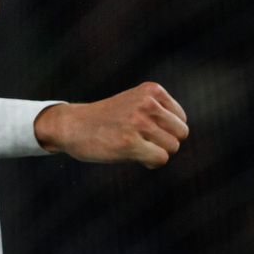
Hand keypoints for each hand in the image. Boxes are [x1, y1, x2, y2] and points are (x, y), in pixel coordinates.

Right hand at [33, 82, 188, 168]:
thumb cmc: (106, 119)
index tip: (146, 131)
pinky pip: (160, 159)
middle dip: (166, 142)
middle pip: (181, 134)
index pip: (181, 119)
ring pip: (172, 148)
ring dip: (156, 152)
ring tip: (135, 147)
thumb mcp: (135, 102)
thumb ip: (159, 111)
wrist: (72, 125)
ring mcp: (138, 122)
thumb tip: (181, 136)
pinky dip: (150, 162)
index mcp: (152, 90)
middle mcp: (147, 103)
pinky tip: (133, 156)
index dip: (166, 131)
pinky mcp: (130, 143)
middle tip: (143, 142)